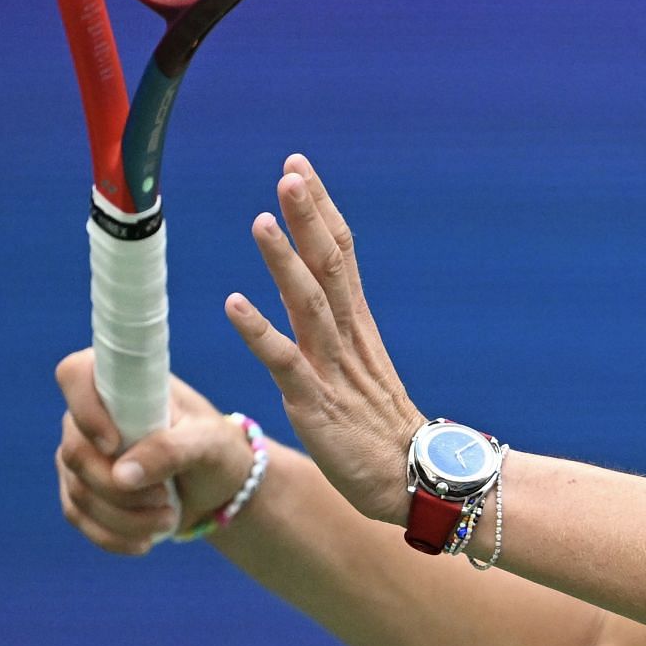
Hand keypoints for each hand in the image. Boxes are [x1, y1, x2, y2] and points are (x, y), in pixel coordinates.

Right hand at [54, 353, 253, 554]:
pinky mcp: (81, 489)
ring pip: (79, 491)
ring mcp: (81, 453)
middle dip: (120, 487)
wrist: (219, 486)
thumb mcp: (208, 443)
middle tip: (165, 498)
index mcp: (123, 382)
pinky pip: (79, 516)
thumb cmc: (216, 448)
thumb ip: (171, 450)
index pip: (75, 373)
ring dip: (124, 516)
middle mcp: (92, 414)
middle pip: (75, 452)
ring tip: (167, 519)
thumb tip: (122, 475)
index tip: (115, 444)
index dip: (85, 408)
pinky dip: (111, 535)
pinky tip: (144, 543)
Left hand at [225, 154, 421, 523]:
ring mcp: (333, 367)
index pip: (340, 253)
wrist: (412, 478)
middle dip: (310, 216)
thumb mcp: (360, 367)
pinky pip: (284, 361)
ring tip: (260, 221)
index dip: (319, 210)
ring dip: (284, 261)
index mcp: (357, 324)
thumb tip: (314, 298)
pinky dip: (259, 330)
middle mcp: (347, 336)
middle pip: (330, 264)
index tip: (299, 167)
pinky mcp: (316, 402)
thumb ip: (337, 331)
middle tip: (291, 172)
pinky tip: (233, 303)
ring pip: (309, 302)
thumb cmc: (380, 428)